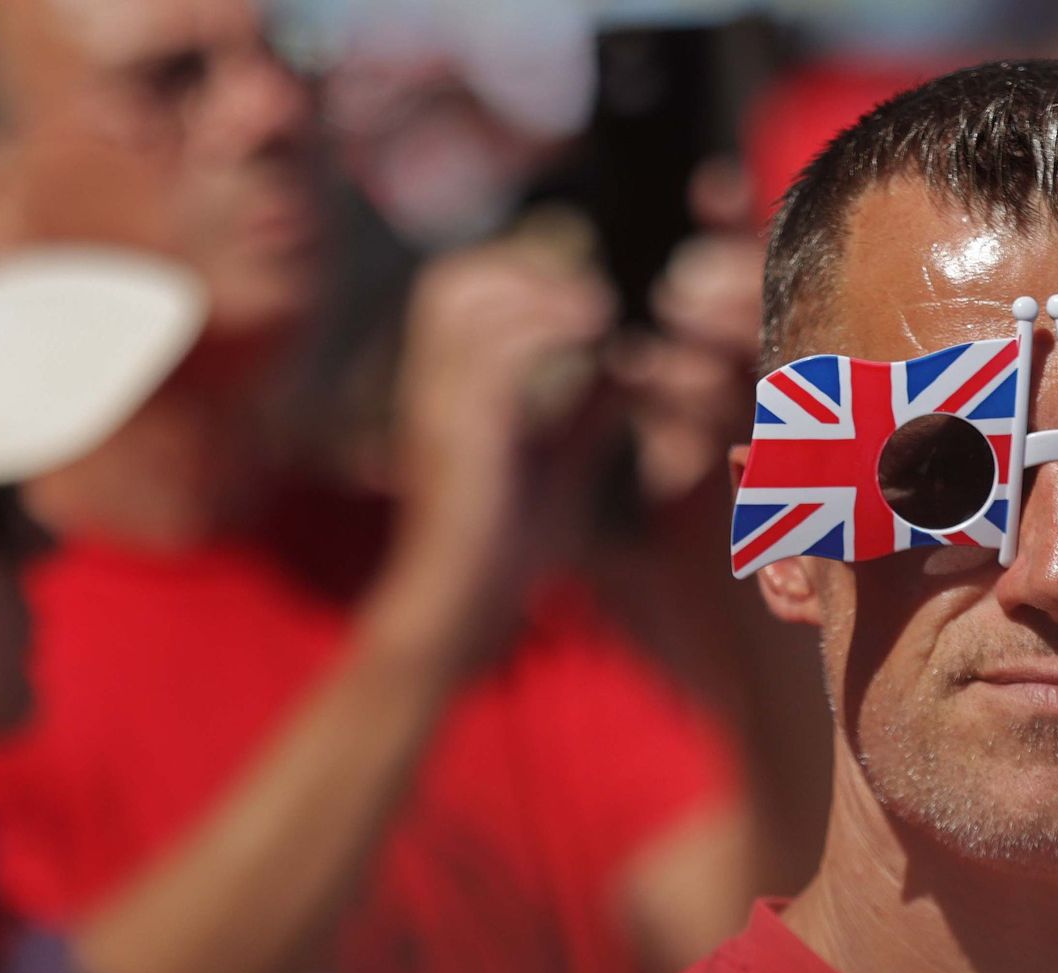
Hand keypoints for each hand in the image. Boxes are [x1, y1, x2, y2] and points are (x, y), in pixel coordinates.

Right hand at [373, 243, 615, 663]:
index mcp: (442, 392)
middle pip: (448, 282)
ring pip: (468, 305)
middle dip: (522, 272)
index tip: (582, 296)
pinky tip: (597, 344)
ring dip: (540, 296)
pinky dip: (549, 334)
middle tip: (592, 298)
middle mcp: (428, 390)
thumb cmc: (506, 554)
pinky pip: (497, 355)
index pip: (451, 292)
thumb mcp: (559, 467)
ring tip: (599, 315)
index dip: (513, 273)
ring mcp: (436, 409)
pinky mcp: (459, 437)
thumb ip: (587, 417)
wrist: (462, 614)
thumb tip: (628, 369)